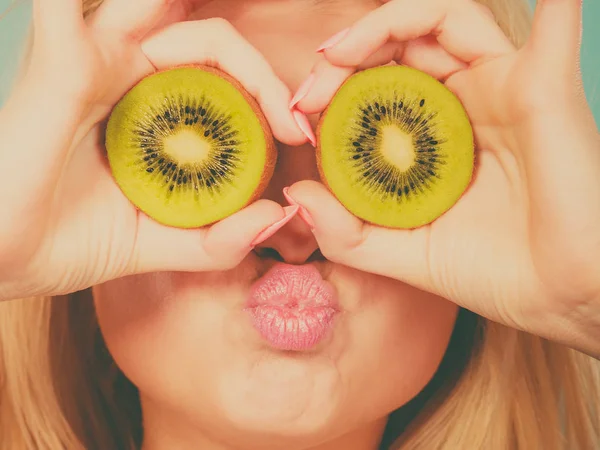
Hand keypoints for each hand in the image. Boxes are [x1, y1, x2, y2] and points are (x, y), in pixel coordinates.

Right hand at [0, 0, 307, 299]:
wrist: (5, 261)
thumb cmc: (73, 243)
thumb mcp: (160, 242)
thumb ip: (217, 238)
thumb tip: (279, 215)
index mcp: (152, 110)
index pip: (223, 76)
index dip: (267, 96)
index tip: (299, 137)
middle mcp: (126, 75)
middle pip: (210, 41)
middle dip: (261, 74)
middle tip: (294, 123)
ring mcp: (94, 59)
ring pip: (163, 10)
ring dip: (222, 42)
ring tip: (270, 99)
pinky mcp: (62, 59)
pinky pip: (74, 4)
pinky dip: (106, 2)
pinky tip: (161, 11)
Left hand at [286, 0, 599, 353]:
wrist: (556, 299)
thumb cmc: (490, 274)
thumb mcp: (402, 253)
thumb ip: (347, 232)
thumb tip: (298, 194)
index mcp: (436, 136)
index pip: (379, 85)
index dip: (334, 88)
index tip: (300, 113)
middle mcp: (468, 104)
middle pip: (403, 45)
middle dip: (348, 54)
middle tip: (310, 87)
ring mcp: (505, 89)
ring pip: (446, 20)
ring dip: (385, 24)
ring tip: (340, 55)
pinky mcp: (544, 87)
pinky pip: (552, 27)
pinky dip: (550, 4)